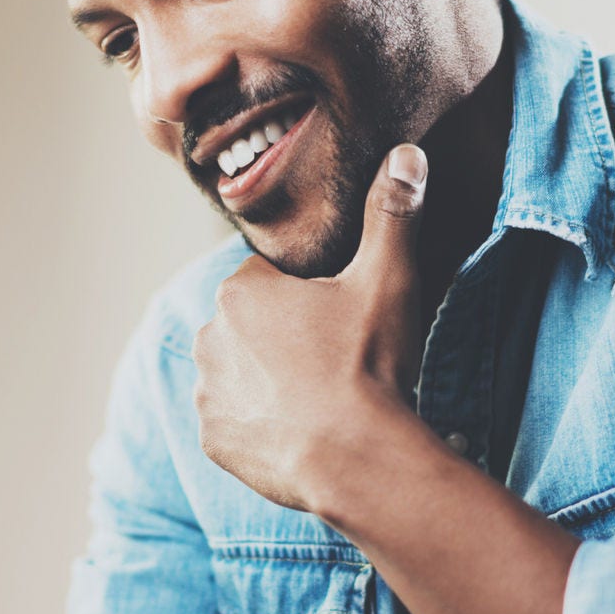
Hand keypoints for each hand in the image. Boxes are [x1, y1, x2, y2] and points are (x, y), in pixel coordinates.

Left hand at [193, 143, 430, 511]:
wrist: (358, 460)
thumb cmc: (369, 364)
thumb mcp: (388, 280)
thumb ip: (393, 213)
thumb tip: (407, 153)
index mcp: (241, 291)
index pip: (273, 278)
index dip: (312, 296)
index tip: (342, 320)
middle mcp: (210, 336)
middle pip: (253, 325)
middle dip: (286, 336)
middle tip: (337, 360)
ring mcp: (208, 393)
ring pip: (241, 372)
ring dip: (270, 379)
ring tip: (321, 398)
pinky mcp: (214, 440)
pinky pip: (236, 421)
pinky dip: (261, 424)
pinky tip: (301, 429)